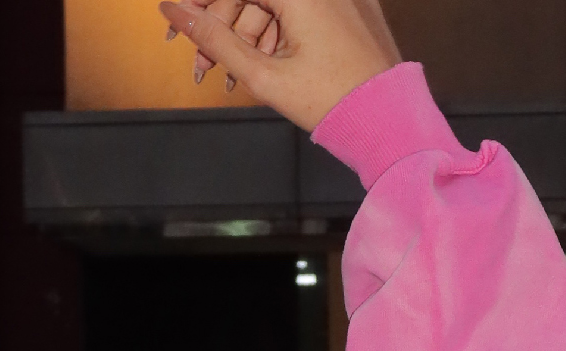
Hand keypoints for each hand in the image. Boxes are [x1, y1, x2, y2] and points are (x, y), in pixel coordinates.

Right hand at [159, 0, 400, 131]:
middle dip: (224, 27)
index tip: (177, 23)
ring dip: (251, 35)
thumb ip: (214, 40)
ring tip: (241, 78)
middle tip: (203, 65)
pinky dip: (282, 31)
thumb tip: (174, 11)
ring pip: (277, 3)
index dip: (202, 5)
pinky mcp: (354, 5)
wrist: (391, 123)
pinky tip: (273, 65)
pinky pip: (306, 9)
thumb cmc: (335, 104)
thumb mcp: (264, 76)